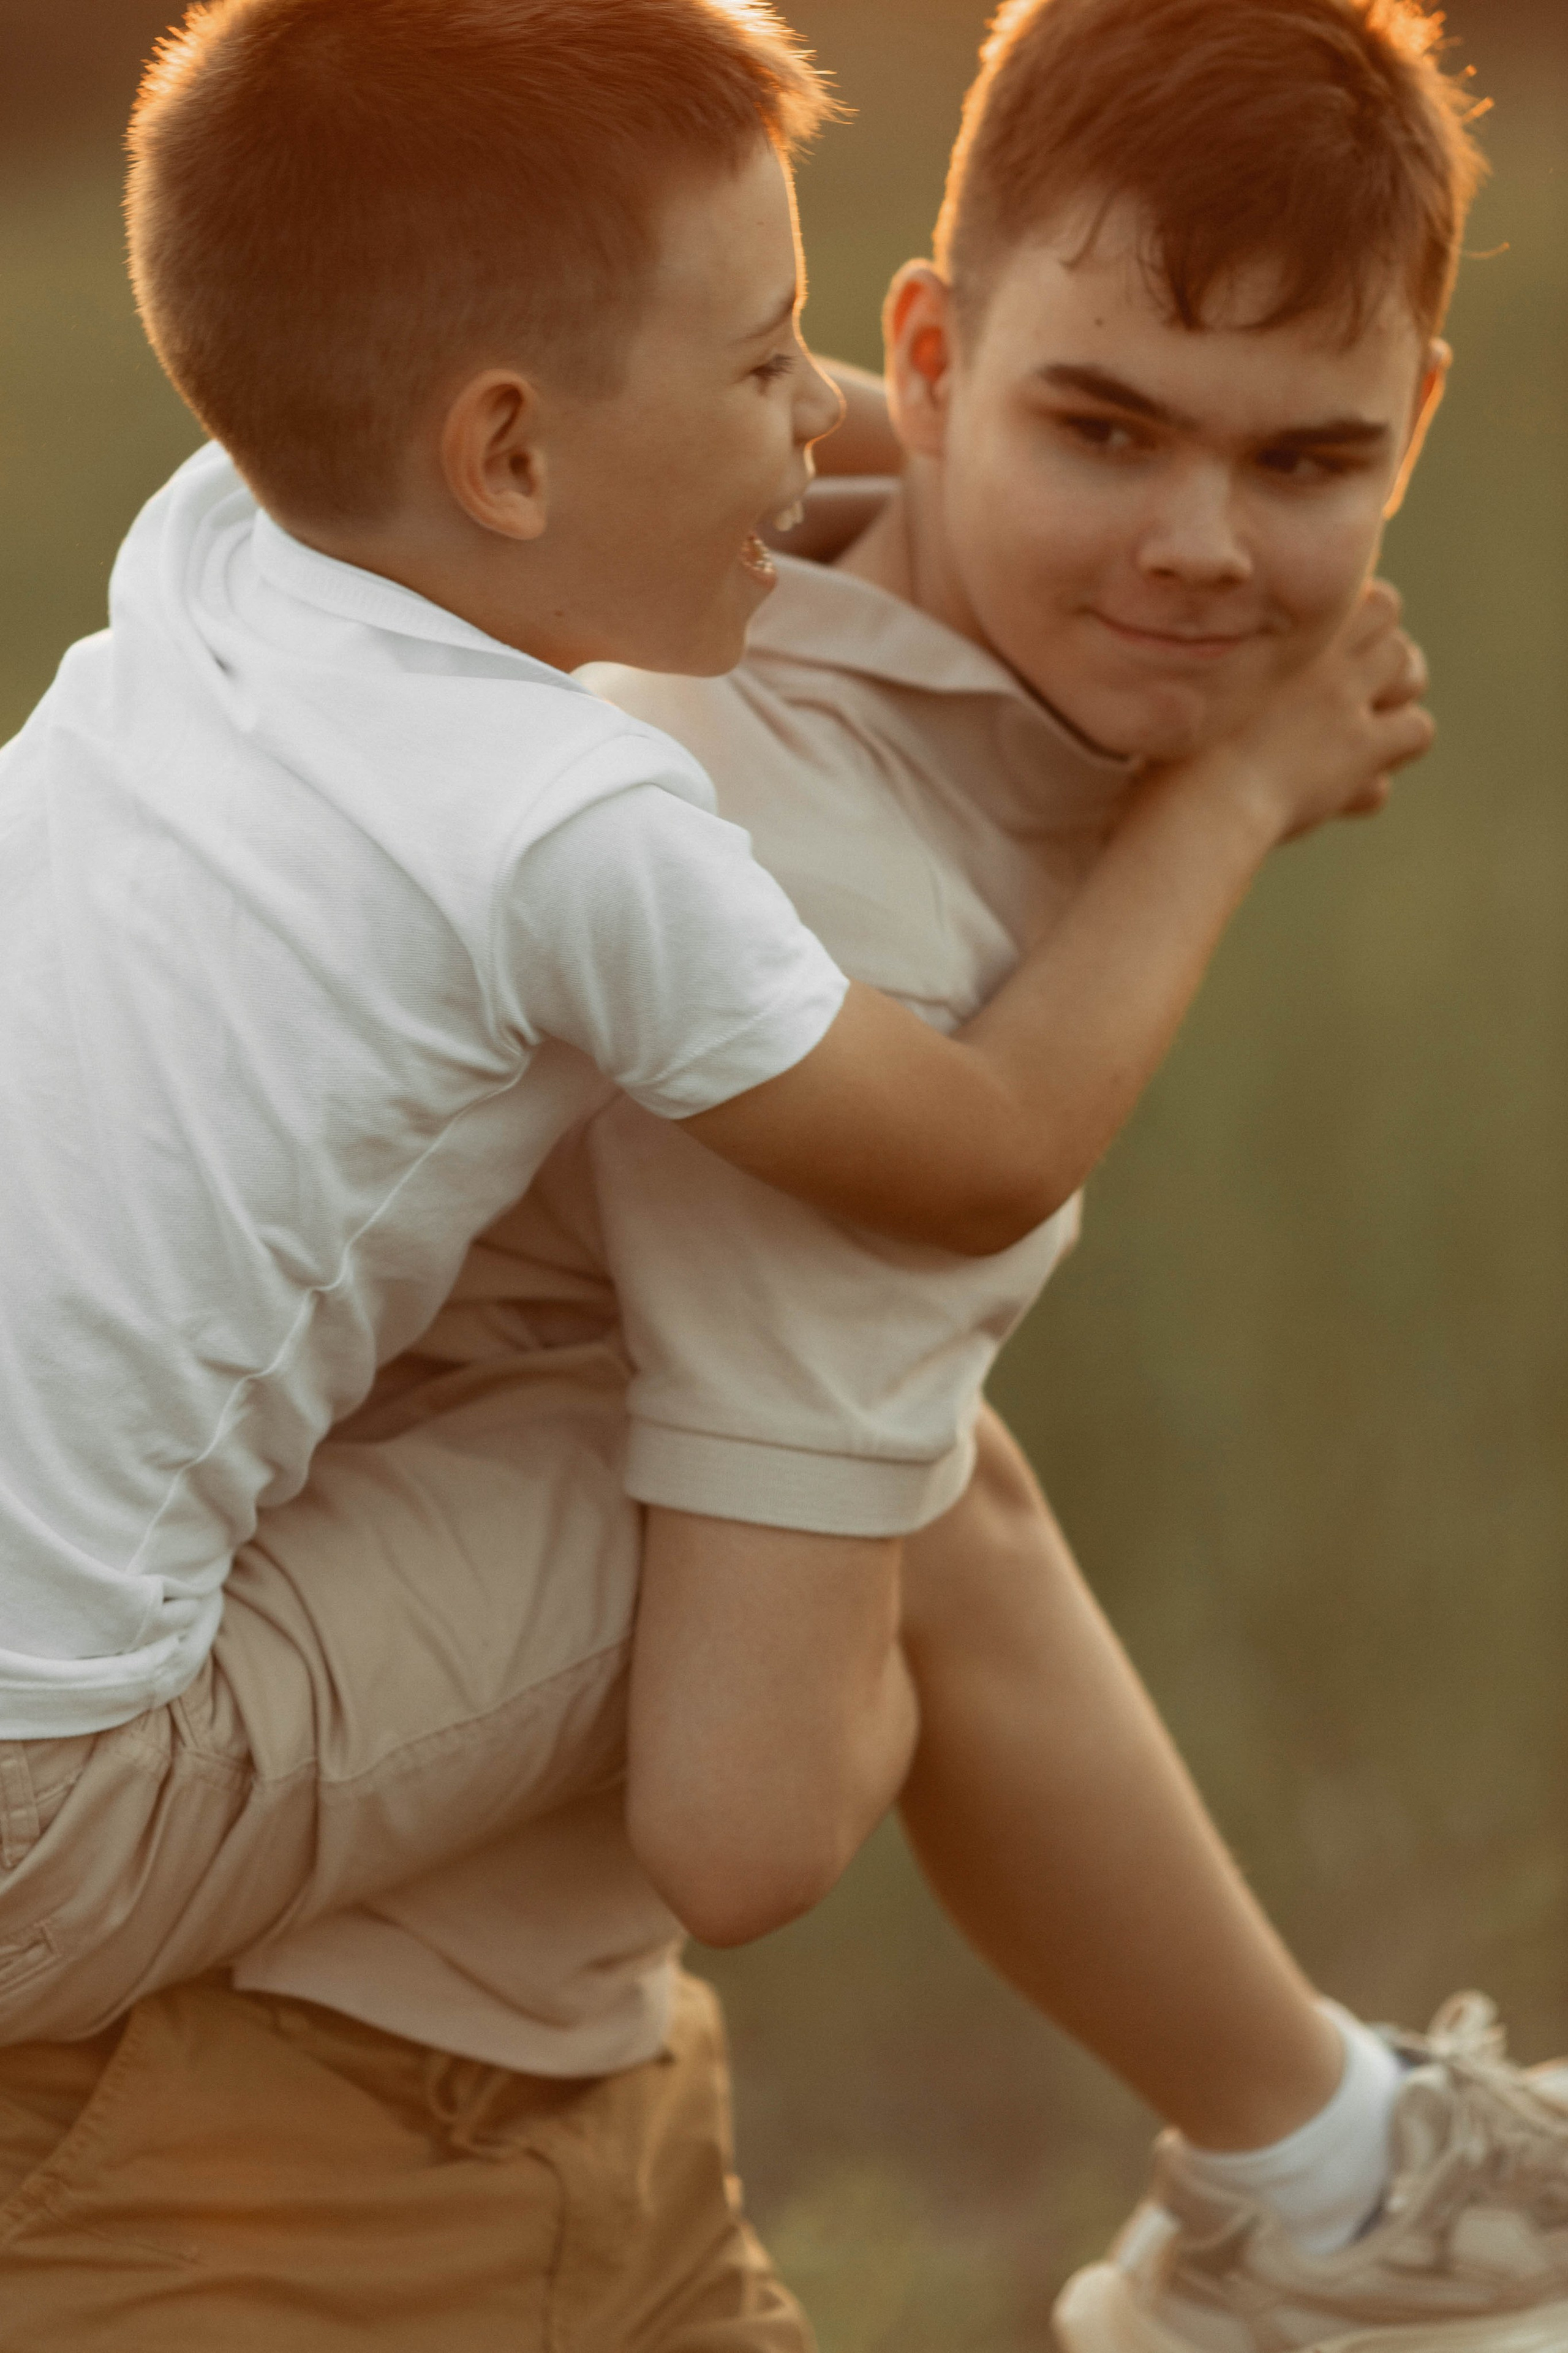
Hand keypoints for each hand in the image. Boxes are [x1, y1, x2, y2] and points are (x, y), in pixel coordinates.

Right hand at [1169, 581, 1435, 847]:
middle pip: (1386, 611)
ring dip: (1396, 692)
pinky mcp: (1362, 748)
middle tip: (1354, 680)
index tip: (1327, 641)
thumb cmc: (1174, 759)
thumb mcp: (1196, 691)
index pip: (1339, 585)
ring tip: (1366, 722)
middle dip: (1373, 640)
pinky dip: (1398, 749)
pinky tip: (1363, 771)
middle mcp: (1318, 651)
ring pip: (1410, 669)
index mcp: (1276, 628)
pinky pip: (1418, 731)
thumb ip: (1225, 665)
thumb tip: (1222, 655)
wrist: (1196, 806)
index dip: (1345, 612)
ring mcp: (1345, 697)